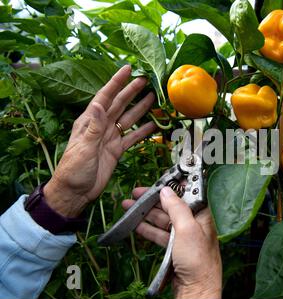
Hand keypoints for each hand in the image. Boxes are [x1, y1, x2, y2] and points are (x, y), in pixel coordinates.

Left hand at [44, 65, 155, 217]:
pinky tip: (154, 125)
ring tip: (154, 98)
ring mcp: (110, 137)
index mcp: (89, 122)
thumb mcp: (83, 148)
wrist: (76, 192)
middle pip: (119, 105)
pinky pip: (132, 137)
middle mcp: (101, 126)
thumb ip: (93, 127)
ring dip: (140, 108)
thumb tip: (98, 104)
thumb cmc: (74, 170)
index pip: (104, 97)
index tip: (128, 69)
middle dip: (132, 91)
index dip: (116, 82)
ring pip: (128, 119)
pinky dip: (143, 131)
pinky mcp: (117, 150)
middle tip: (146, 80)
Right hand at [122, 187, 221, 298]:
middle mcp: (193, 224)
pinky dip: (148, 229)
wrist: (196, 289)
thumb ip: (177, 208)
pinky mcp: (174, 249)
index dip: (172, 186)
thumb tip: (167, 191)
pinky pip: (159, 234)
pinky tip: (136, 225)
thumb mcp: (187, 230)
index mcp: (201, 215)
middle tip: (136, 192)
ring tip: (129, 206)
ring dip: (146, 213)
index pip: (186, 194)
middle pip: (171, 206)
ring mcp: (183, 237)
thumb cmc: (198, 261)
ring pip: (162, 220)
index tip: (158, 180)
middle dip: (153, 199)